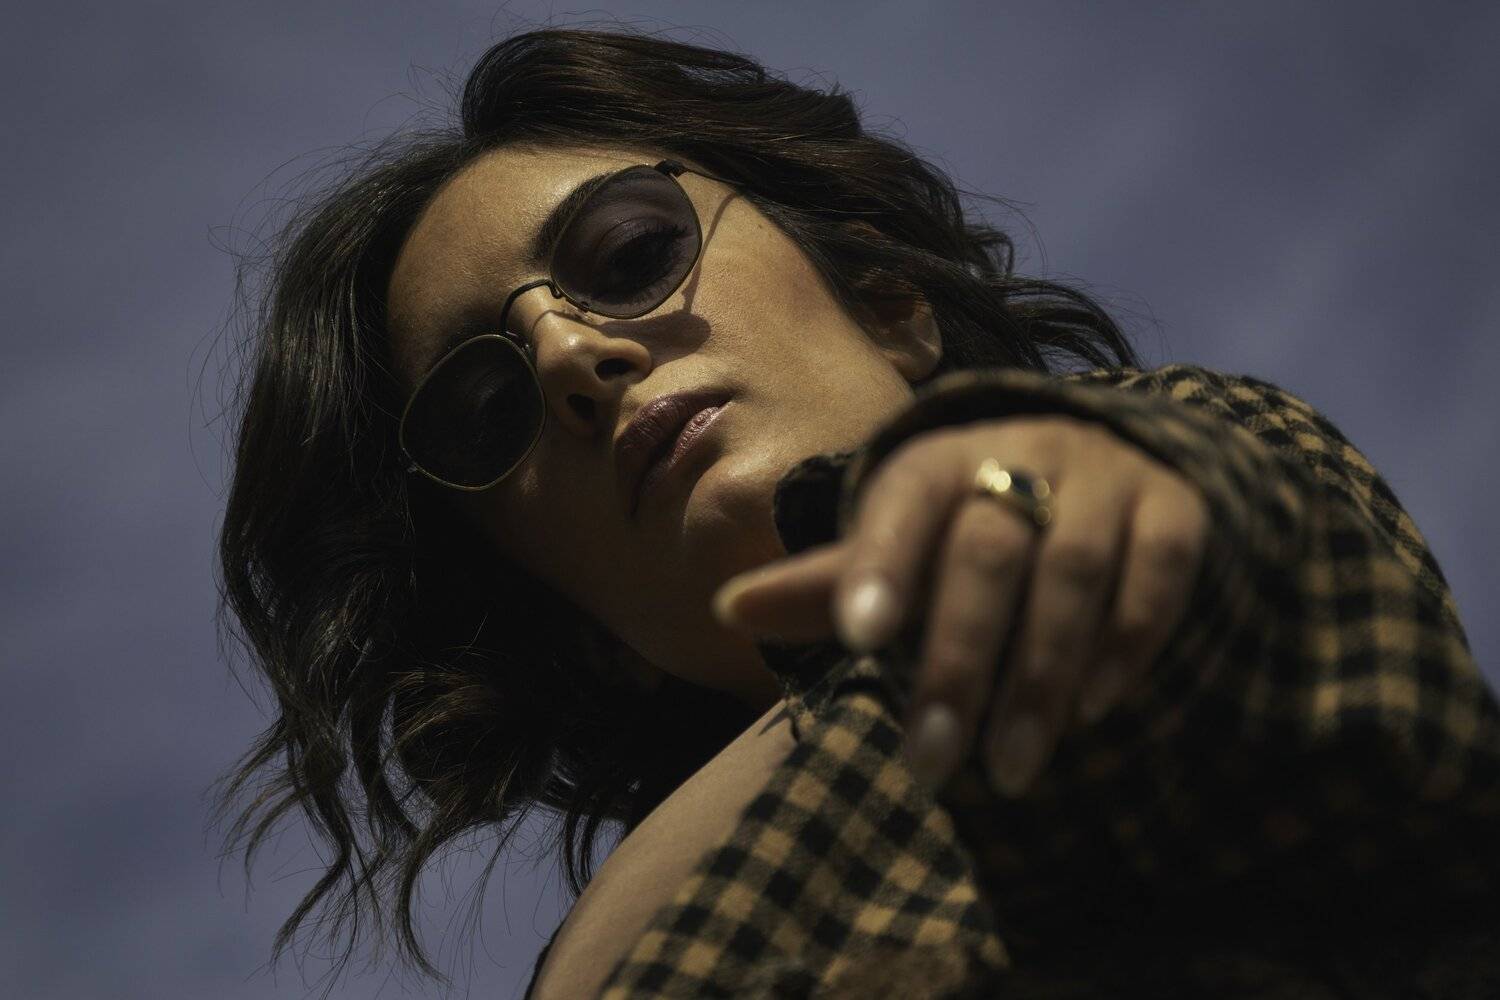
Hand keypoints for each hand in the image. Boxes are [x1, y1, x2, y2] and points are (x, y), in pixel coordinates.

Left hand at [711, 416, 1208, 796]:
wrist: (1092, 466)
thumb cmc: (967, 523)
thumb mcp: (898, 547)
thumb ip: (831, 584)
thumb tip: (728, 608)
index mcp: (937, 461)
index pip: (903, 502)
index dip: (882, 564)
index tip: (858, 640)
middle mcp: (1022, 453)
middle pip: (988, 551)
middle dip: (957, 659)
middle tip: (930, 759)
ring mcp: (1103, 476)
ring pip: (1074, 568)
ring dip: (1041, 673)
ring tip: (1009, 766)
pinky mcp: (1174, 507)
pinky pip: (1157, 570)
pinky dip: (1126, 640)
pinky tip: (1093, 710)